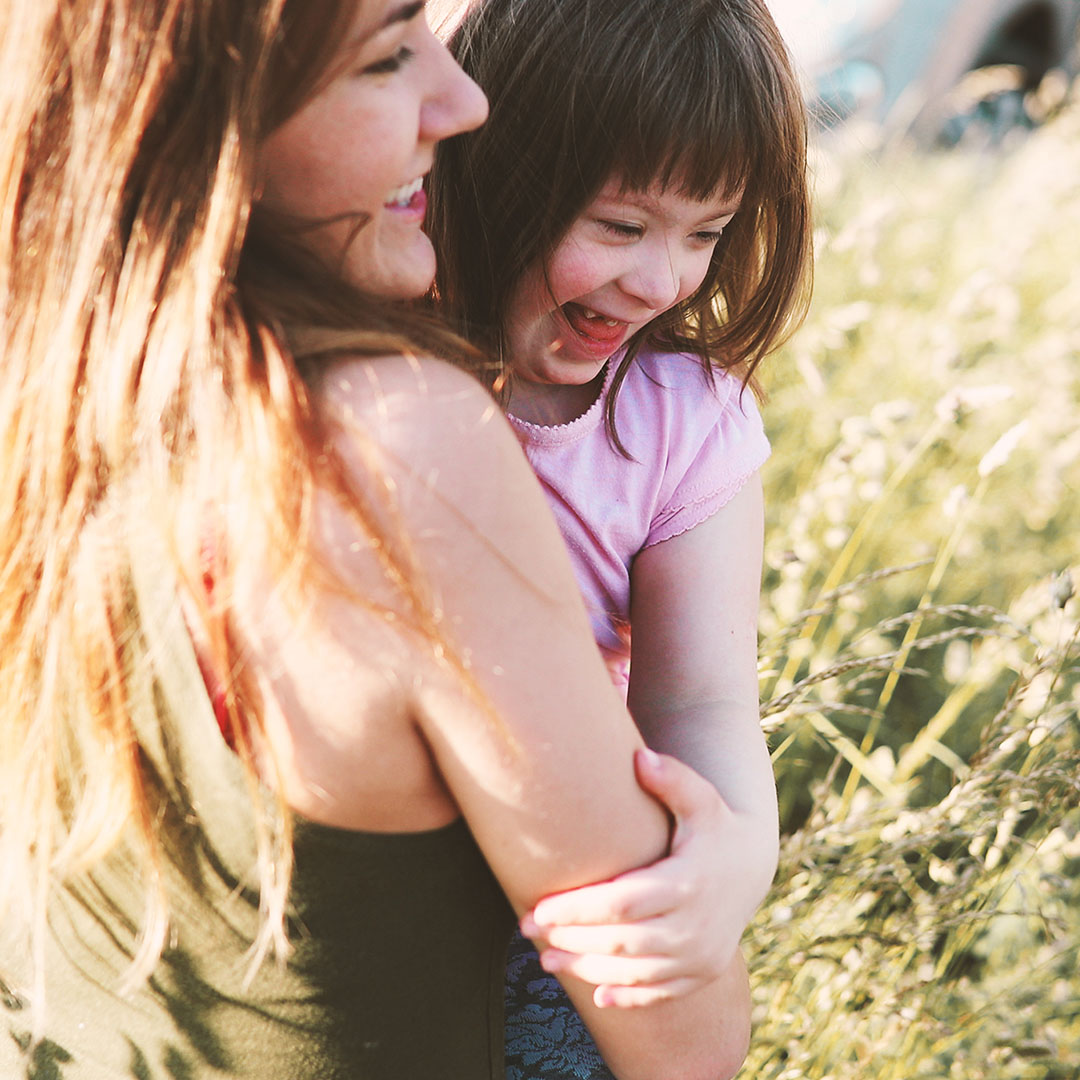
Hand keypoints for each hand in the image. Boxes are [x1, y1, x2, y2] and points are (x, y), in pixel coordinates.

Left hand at [519, 748, 765, 1007]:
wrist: (751, 867)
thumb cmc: (713, 826)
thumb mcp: (701, 798)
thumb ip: (672, 778)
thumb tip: (639, 756)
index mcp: (687, 883)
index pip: (622, 903)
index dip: (578, 909)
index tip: (538, 907)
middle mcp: (695, 927)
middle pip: (623, 942)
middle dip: (572, 939)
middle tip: (529, 931)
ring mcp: (701, 956)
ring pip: (636, 973)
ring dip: (588, 969)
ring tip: (547, 958)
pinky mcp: (703, 973)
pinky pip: (660, 993)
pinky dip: (628, 997)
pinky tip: (596, 995)